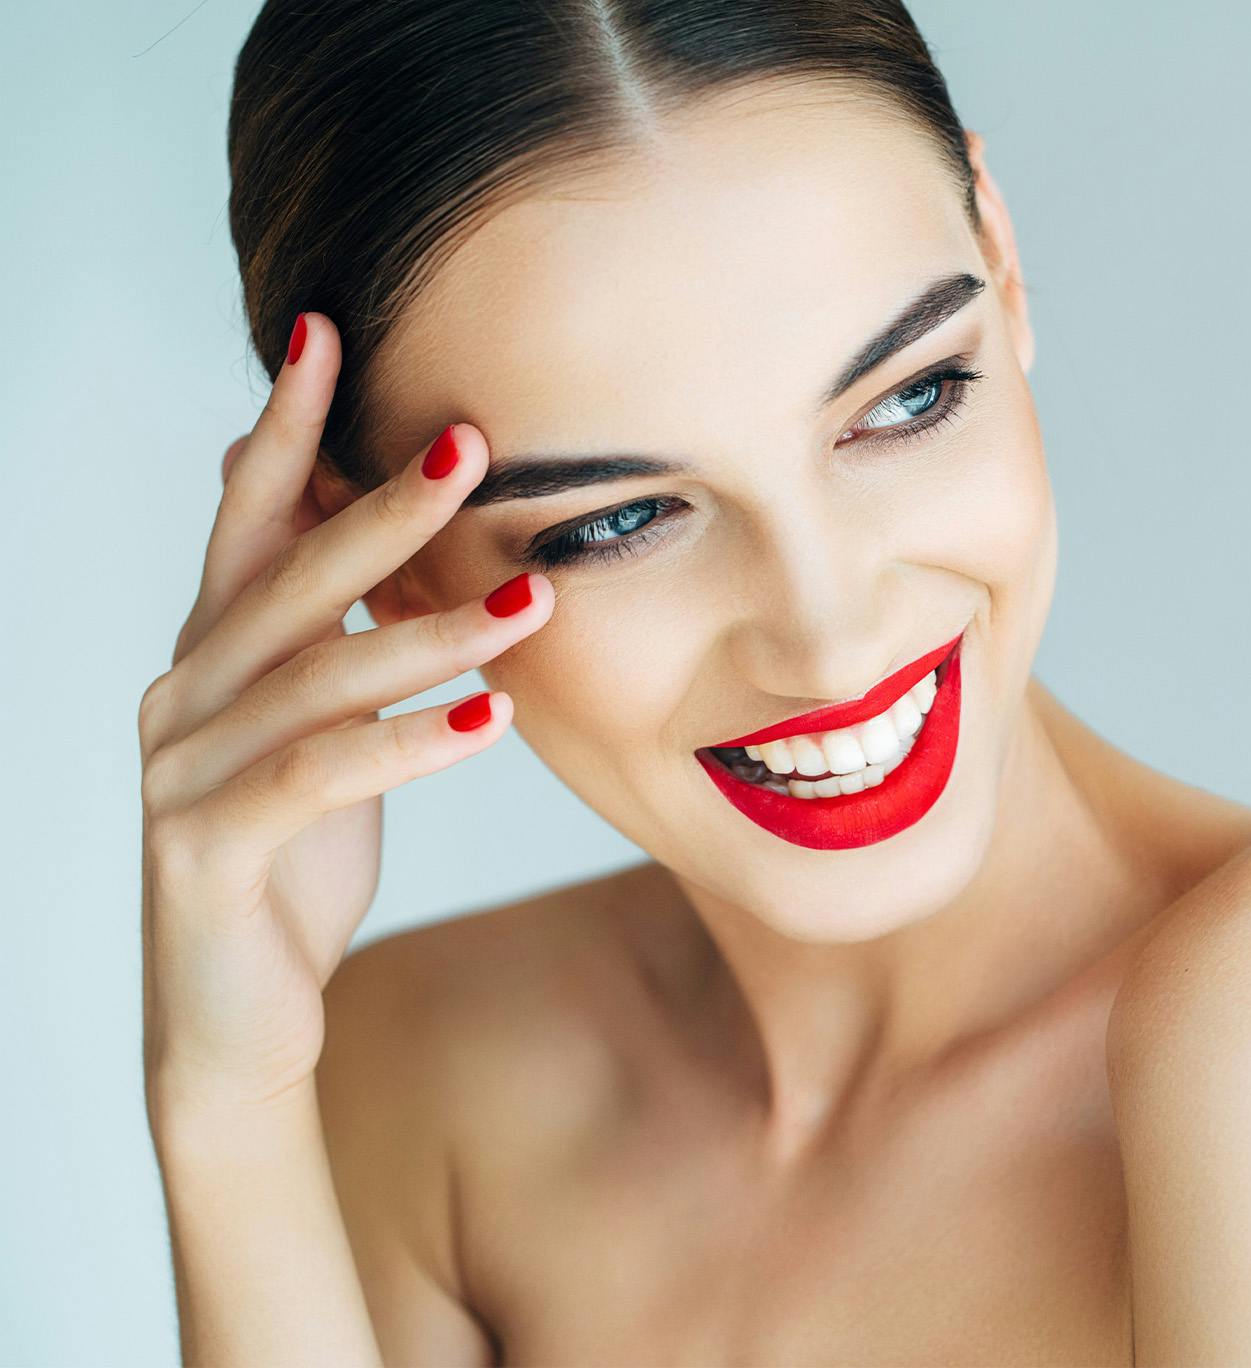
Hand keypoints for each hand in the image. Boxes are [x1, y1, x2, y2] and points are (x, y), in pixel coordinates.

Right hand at [137, 311, 552, 1117]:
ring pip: (318, 677)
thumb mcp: (315, 729)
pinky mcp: (211, 851)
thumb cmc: (294, 856)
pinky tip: (490, 714)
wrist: (239, 1016)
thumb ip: (324, 634)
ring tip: (532, 597)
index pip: (248, 520)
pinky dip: (408, 743)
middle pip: (289, 581)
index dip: (282, 428)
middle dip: (381, 509)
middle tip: (471, 444)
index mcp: (212, 655)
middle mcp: (183, 697)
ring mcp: (184, 773)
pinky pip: (319, 778)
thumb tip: (360, 524)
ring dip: (431, 631)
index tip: (328, 333)